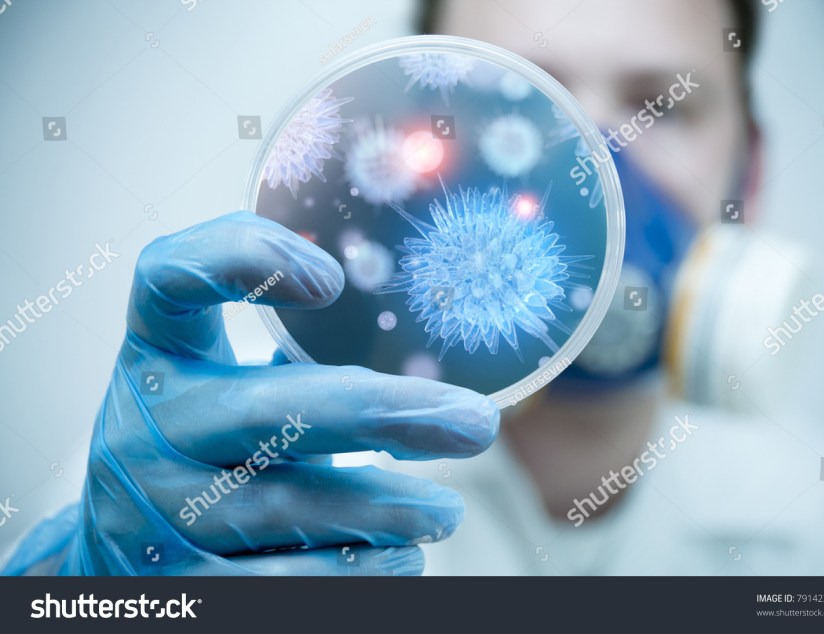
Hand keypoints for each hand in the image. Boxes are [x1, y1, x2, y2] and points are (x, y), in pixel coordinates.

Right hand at [13, 211, 497, 575]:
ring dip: (386, 507)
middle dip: (381, 413)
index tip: (332, 280)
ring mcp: (154, 511)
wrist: (124, 555)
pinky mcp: (180, 587)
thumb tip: (429, 380)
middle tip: (473, 420)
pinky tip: (403, 558)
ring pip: (286, 506)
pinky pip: (284, 581)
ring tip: (445, 510)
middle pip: (265, 407)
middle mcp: (145, 428)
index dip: (241, 259)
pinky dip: (357, 571)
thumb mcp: (219, 390)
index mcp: (157, 357)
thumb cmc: (201, 452)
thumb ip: (291, 369)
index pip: (169, 279)